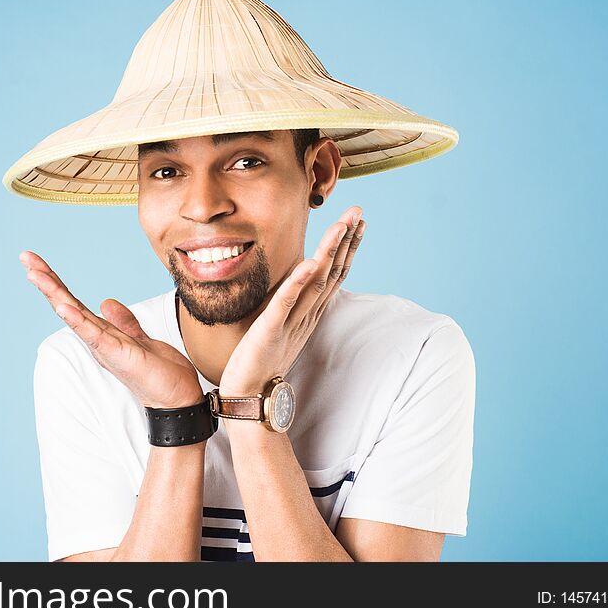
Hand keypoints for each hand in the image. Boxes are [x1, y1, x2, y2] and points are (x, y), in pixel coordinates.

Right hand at [20, 251, 204, 408]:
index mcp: (102, 333)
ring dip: (55, 294)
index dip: (57, 282)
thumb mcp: (139, 339)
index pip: (74, 303)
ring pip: (74, 316)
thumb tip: (106, 303)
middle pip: (67, 304)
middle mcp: (98, 339)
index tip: (37, 262)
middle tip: (25, 258)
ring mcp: (105, 347)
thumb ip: (123, 322)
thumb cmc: (159, 373)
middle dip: (47, 281)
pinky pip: (94, 334)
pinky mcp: (117, 354)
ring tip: (35, 274)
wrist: (176, 398)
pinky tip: (63, 306)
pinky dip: (77, 320)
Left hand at [219, 205, 365, 396]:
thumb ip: (294, 303)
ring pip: (315, 283)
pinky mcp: (270, 330)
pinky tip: (308, 263)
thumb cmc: (262, 360)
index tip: (357, 222)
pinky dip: (296, 283)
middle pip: (331, 273)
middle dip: (346, 241)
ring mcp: (290, 322)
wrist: (248, 394)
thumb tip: (302, 280)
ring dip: (329, 253)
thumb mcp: (282, 325)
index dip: (346, 247)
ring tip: (341, 227)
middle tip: (359, 212)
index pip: (332, 274)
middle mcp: (305, 315)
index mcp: (308, 313)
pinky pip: (285, 304)